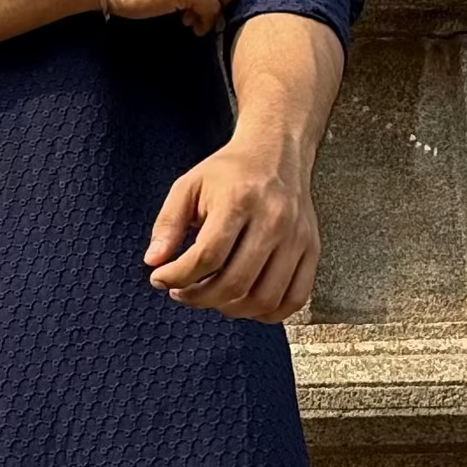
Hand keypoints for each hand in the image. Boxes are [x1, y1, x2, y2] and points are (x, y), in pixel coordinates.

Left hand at [141, 130, 319, 322]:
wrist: (277, 153)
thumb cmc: (229, 172)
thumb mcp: (188, 186)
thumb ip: (167, 223)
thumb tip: (153, 262)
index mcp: (239, 201)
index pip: (208, 255)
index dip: (178, 276)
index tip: (160, 278)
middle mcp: (273, 221)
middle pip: (235, 282)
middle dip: (199, 297)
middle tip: (181, 293)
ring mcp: (297, 238)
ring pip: (264, 297)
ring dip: (230, 309)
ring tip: (210, 298)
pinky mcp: (312, 250)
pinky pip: (295, 298)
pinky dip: (267, 313)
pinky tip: (244, 303)